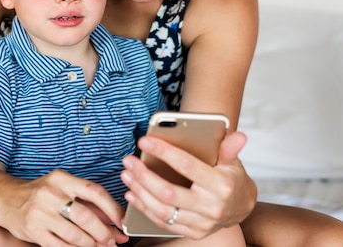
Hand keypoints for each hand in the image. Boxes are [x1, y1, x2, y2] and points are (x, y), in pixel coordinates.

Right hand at [0, 170, 128, 246]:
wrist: (6, 199)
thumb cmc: (41, 194)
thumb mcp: (63, 190)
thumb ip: (89, 205)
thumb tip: (117, 225)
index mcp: (61, 179)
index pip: (94, 191)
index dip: (112, 208)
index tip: (122, 222)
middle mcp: (50, 193)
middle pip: (85, 216)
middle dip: (103, 232)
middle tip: (111, 241)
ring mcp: (40, 212)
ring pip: (74, 234)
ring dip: (91, 244)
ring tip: (99, 246)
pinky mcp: (33, 230)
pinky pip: (60, 245)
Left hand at [120, 131, 256, 238]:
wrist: (242, 208)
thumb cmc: (232, 179)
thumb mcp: (232, 162)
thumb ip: (229, 148)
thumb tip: (238, 135)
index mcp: (221, 185)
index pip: (187, 166)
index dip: (164, 152)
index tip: (144, 141)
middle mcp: (211, 207)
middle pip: (169, 192)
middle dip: (144, 175)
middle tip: (128, 161)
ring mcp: (202, 223)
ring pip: (163, 210)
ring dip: (140, 192)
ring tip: (127, 175)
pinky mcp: (193, 232)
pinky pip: (164, 223)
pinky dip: (145, 209)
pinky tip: (132, 194)